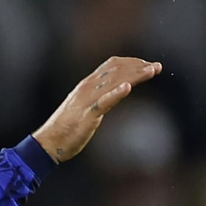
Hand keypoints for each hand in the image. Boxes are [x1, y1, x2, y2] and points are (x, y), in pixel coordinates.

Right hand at [32, 56, 161, 162]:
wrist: (48, 143)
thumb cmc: (67, 128)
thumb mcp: (86, 107)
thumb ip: (101, 97)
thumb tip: (118, 91)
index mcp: (86, 85)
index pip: (111, 65)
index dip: (132, 62)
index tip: (147, 64)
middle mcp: (86, 88)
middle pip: (116, 70)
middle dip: (138, 66)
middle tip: (157, 67)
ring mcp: (86, 101)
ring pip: (113, 82)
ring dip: (134, 75)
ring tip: (152, 71)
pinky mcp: (86, 115)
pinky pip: (102, 102)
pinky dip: (115, 93)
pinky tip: (127, 88)